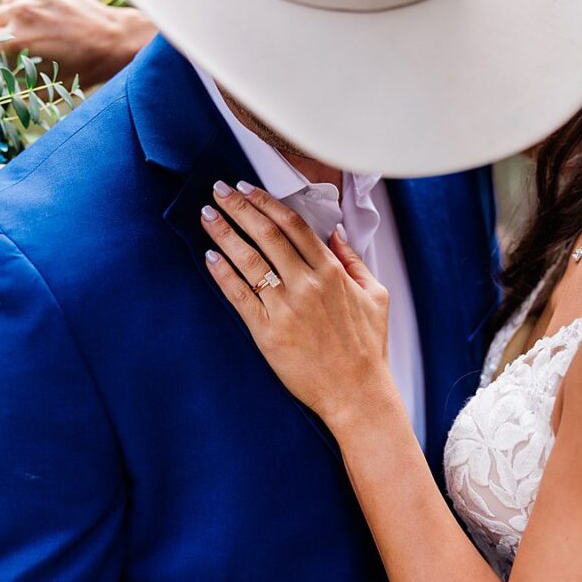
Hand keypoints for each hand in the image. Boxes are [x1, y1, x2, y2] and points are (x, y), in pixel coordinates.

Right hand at [0, 0, 156, 88]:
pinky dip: (29, 4)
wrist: (115, 40)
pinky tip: (48, 18)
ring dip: (12, 17)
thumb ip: (12, 85)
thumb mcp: (44, 86)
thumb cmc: (82, 70)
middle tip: (7, 46)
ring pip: (7, 3)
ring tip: (33, 31)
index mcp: (17, 39)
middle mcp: (22, 12)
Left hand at [200, 180, 401, 429]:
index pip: (294, 226)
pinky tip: (209, 257)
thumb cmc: (367, 348)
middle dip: (239, 208)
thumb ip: (354, 261)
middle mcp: (307, 285)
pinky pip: (239, 296)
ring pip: (249, 261)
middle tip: (218, 190)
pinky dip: (223, 274)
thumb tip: (336, 232)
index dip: (267, 203)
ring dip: (225, 234)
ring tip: (207, 215)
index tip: (247, 188)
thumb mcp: (375, 296)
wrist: (357, 393)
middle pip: (267, 235)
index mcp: (332, 272)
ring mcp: (286, 308)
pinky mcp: (268, 333)